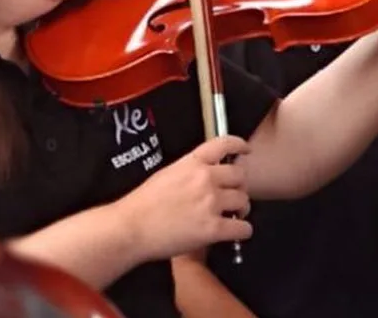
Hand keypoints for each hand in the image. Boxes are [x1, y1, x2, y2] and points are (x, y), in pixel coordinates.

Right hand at [118, 136, 251, 260]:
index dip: (239, 145)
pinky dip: (242, 230)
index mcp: (192, 163)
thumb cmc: (143, 204)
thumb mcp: (167, 174)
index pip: (224, 144)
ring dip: (242, 208)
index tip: (245, 150)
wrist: (132, 227)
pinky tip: (234, 232)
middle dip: (239, 186)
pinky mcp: (213, 228)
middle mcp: (205, 179)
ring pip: (244, 200)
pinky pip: (243, 228)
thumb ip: (190, 170)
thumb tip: (207, 174)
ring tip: (233, 214)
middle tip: (233, 195)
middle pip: (240, 175)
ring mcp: (211, 203)